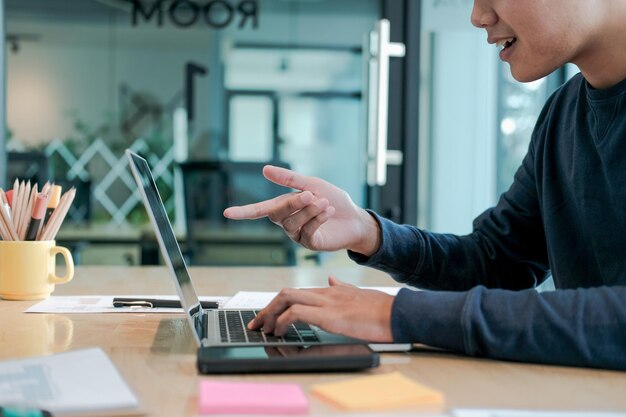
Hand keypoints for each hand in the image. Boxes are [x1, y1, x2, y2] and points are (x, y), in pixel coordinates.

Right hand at [223, 165, 380, 254]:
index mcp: (284, 207)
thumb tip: (264, 170)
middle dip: (293, 202)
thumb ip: (290, 179)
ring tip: (324, 202)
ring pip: (293, 223)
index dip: (244, 211)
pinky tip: (329, 211)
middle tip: (310, 193)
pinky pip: (307, 231)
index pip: (259, 210)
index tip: (227, 213)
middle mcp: (287, 223)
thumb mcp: (313, 184)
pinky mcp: (310, 245)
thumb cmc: (334, 200)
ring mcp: (298, 235)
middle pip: (277, 214)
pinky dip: (318, 218)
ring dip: (309, 210)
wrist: (355, 218)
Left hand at [247, 276, 393, 342]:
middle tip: (256, 323)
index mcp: (331, 290)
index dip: (277, 304)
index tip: (266, 317)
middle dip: (267, 308)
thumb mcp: (358, 294)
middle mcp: (325, 292)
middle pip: (286, 293)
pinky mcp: (329, 314)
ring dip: (269, 314)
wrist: (397, 313)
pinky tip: (280, 332)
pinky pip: (296, 313)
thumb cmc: (381, 309)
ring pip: (286, 298)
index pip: (296, 293)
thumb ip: (342, 287)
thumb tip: (331, 280)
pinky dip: (282, 321)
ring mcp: (326, 302)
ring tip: (263, 329)